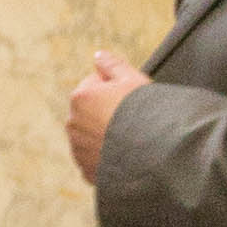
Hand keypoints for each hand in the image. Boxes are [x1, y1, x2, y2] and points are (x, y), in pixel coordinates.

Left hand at [66, 51, 149, 184]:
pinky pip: (96, 159)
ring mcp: (78, 149)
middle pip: (91, 111)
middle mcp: (73, 124)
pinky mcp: (87, 170)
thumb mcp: (132, 79)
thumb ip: (112, 65)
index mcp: (80, 97)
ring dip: (105, 135)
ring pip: (92, 136)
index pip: (94, 84)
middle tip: (132, 118)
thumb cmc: (144, 114)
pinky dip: (106, 157)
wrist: (153, 156)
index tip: (131, 98)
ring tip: (130, 138)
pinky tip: (125, 155)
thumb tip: (99, 55)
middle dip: (106, 112)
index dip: (116, 88)